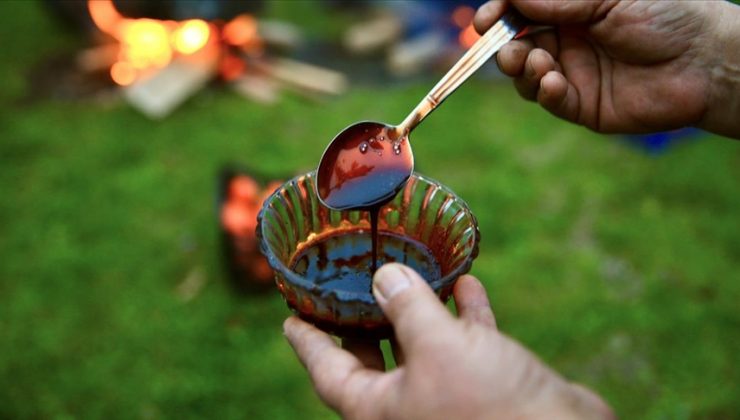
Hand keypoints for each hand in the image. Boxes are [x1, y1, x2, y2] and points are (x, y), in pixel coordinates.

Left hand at [284, 263, 613, 418]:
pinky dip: (464, 314)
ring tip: (407, 272)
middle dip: (363, 319)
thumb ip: (407, 307)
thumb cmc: (490, 407)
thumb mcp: (438, 347)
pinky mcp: (487, 388)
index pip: (328, 372)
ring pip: (422, 347)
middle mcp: (409, 407)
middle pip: (373, 358)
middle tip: (348, 286)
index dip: (307, 342)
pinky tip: (465, 283)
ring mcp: (449, 398)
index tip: (290, 318)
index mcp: (380, 410)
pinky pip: (467, 345)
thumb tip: (384, 277)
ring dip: (418, 309)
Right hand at [475, 0, 739, 137]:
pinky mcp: (581, 105)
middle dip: (505, 46)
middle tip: (509, 49)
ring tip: (539, 64)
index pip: (521, 12)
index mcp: (573, 9)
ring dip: (522, 70)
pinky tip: (554, 82)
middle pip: (516, 44)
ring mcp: (572, 73)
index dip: (499, 14)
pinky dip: (543, 92)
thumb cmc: (665, 15)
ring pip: (524, 75)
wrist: (703, 61)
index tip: (485, 20)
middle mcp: (567, 40)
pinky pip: (547, 100)